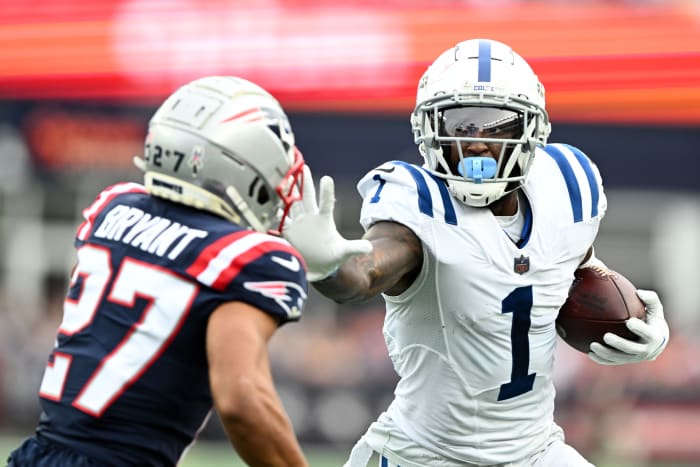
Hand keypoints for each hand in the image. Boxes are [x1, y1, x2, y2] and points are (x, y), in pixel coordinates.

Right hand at [283, 166, 371, 281]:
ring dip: (287, 192)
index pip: (326, 203)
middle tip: (302, 165)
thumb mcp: (343, 253)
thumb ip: (354, 248)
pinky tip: (266, 202)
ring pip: (291, 204)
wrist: (317, 268)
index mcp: (324, 220)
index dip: (326, 192)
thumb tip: (370, 248)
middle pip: (306, 197)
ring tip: (281, 178)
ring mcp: (298, 224)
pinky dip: (273, 213)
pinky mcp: (287, 232)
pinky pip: (279, 220)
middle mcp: (310, 218)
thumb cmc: (331, 258)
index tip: (327, 178)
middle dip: (304, 182)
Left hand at [589, 289, 668, 364]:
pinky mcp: (625, 361)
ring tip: (592, 345)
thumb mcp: (655, 309)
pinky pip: (612, 362)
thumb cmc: (652, 319)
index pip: (648, 334)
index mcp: (654, 337)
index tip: (630, 322)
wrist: (655, 341)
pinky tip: (589, 353)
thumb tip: (639, 292)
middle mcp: (645, 350)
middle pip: (632, 349)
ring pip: (620, 358)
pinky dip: (601, 359)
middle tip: (606, 336)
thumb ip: (650, 299)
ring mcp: (634, 358)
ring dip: (606, 353)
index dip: (640, 329)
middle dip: (619, 344)